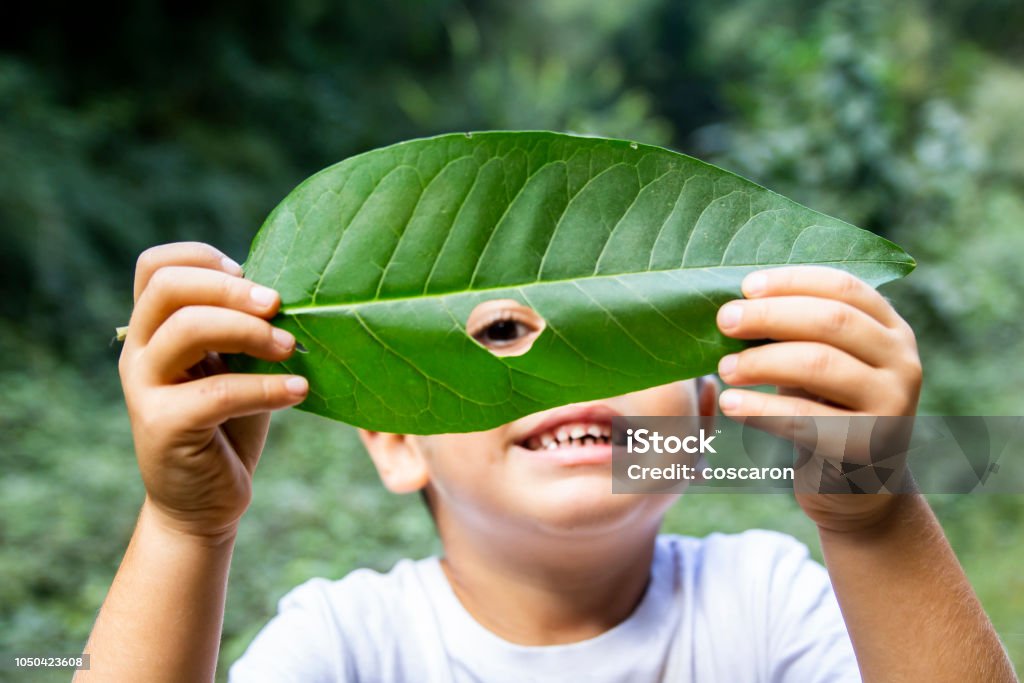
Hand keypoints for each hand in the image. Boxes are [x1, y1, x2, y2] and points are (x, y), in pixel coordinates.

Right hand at [118, 242, 307, 540]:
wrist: (205, 503)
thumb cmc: (229, 425)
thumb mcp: (235, 366)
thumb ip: (243, 329)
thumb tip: (289, 294)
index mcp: (154, 330)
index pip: (155, 266)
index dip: (202, 257)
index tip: (249, 273)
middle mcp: (140, 353)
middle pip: (169, 287)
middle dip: (231, 288)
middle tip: (278, 305)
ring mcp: (144, 388)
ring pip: (187, 328)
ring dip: (250, 331)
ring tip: (290, 348)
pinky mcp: (162, 426)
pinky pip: (217, 392)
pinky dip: (266, 388)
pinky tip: (299, 391)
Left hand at [715, 266, 922, 531]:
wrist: (855, 486)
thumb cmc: (825, 409)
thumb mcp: (819, 363)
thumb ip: (795, 332)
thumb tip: (735, 304)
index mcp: (891, 330)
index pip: (844, 287)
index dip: (793, 281)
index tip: (746, 286)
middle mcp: (902, 362)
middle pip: (831, 321)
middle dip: (770, 315)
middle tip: (724, 320)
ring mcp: (892, 405)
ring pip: (819, 364)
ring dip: (762, 361)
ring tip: (723, 369)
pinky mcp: (867, 446)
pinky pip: (806, 419)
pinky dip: (760, 409)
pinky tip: (729, 404)